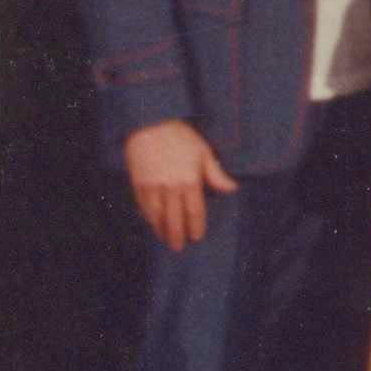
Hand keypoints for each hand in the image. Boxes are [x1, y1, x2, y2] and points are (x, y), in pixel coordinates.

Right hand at [126, 121, 237, 251]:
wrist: (150, 123)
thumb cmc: (180, 136)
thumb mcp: (203, 151)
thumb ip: (216, 173)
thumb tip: (232, 188)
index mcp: (190, 180)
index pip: (194, 212)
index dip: (196, 227)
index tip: (197, 236)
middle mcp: (171, 188)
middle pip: (175, 220)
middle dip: (177, 236)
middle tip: (179, 247)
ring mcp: (153, 188)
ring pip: (157, 217)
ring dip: (162, 230)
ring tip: (166, 239)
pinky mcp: (138, 185)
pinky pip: (143, 208)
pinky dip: (148, 218)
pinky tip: (152, 223)